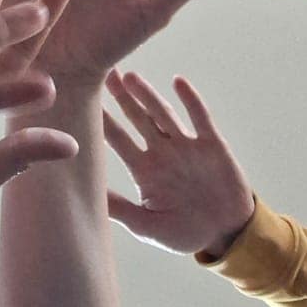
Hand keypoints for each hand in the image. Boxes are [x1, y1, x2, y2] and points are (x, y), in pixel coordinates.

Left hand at [103, 70, 253, 256]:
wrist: (225, 234)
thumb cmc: (183, 233)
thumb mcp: (146, 225)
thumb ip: (119, 209)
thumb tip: (85, 196)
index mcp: (145, 170)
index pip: (117, 140)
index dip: (101, 122)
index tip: (81, 102)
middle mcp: (163, 152)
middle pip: (138, 118)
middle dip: (122, 98)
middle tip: (103, 73)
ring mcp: (187, 146)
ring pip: (164, 114)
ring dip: (148, 96)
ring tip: (130, 77)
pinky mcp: (212, 145)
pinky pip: (200, 118)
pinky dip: (190, 100)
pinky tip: (178, 82)